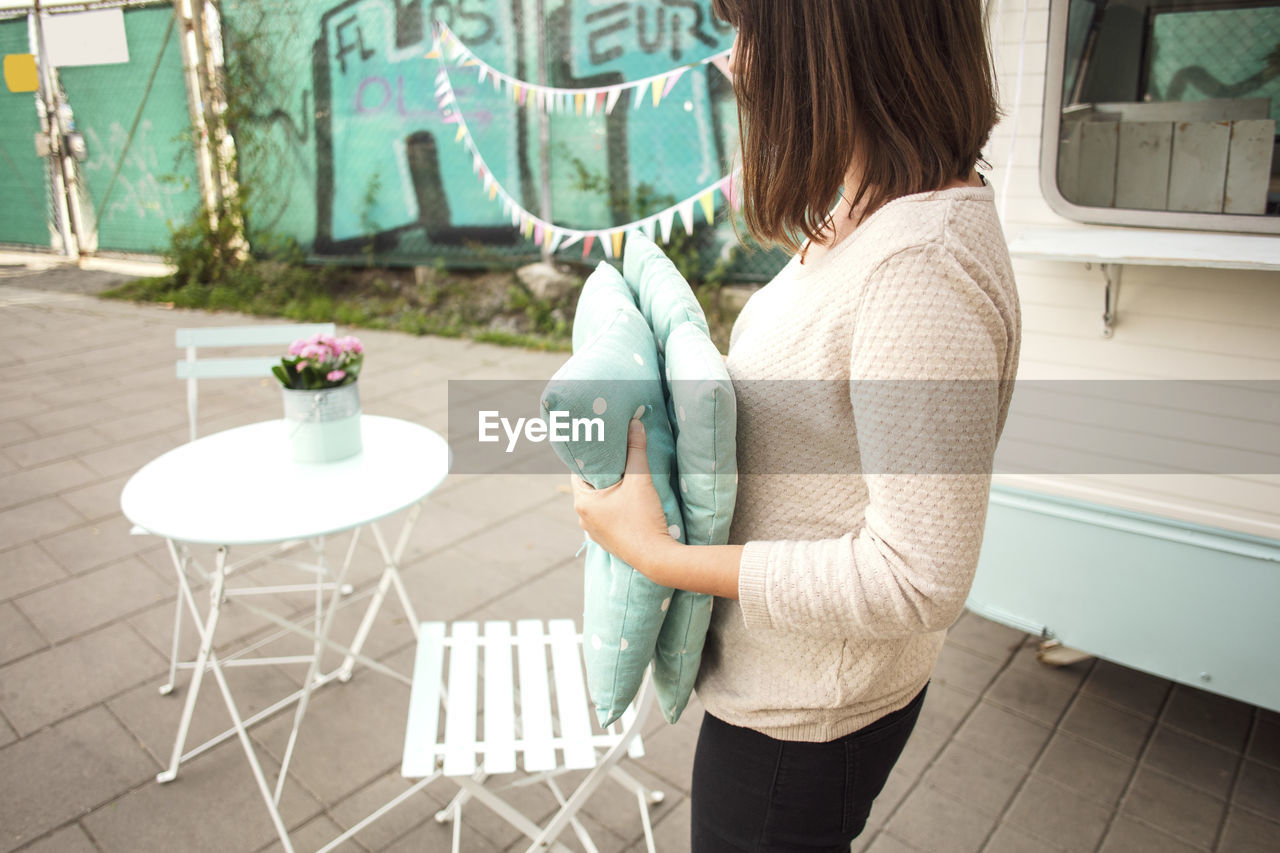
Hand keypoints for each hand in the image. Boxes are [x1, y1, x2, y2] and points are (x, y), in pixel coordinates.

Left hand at [570, 419, 678, 575]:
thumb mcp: (640, 480)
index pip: (579, 470)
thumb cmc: (643, 518)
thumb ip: (636, 450)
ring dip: (610, 491)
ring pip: (598, 503)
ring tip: (625, 478)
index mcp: (582, 501)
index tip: (604, 447)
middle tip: (617, 458)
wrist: (656, 558)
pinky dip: (614, 507)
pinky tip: (629, 502)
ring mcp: (594, 532)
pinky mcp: (607, 541)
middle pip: (589, 486)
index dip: (592, 457)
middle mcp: (582, 518)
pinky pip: (606, 517)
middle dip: (603, 473)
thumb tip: (634, 423)